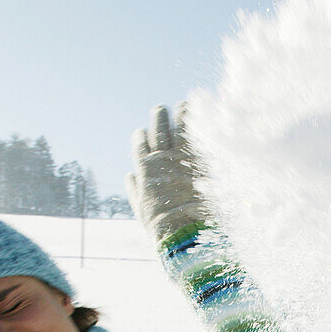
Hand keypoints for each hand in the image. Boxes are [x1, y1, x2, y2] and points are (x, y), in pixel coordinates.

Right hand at [125, 103, 205, 238]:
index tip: (142, 133)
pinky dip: (198, 126)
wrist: (180, 227)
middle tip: (160, 109)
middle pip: (157, 129)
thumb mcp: (140, 206)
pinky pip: (197, 138)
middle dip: (158, 117)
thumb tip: (129, 175)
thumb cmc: (158, 222)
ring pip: (177, 127)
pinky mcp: (197, 162)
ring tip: (184, 104)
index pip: (140, 143)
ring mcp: (179, 158)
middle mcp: (160, 158)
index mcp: (144, 167)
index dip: (141, 136)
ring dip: (180, 113)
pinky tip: (201, 116)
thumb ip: (133, 188)